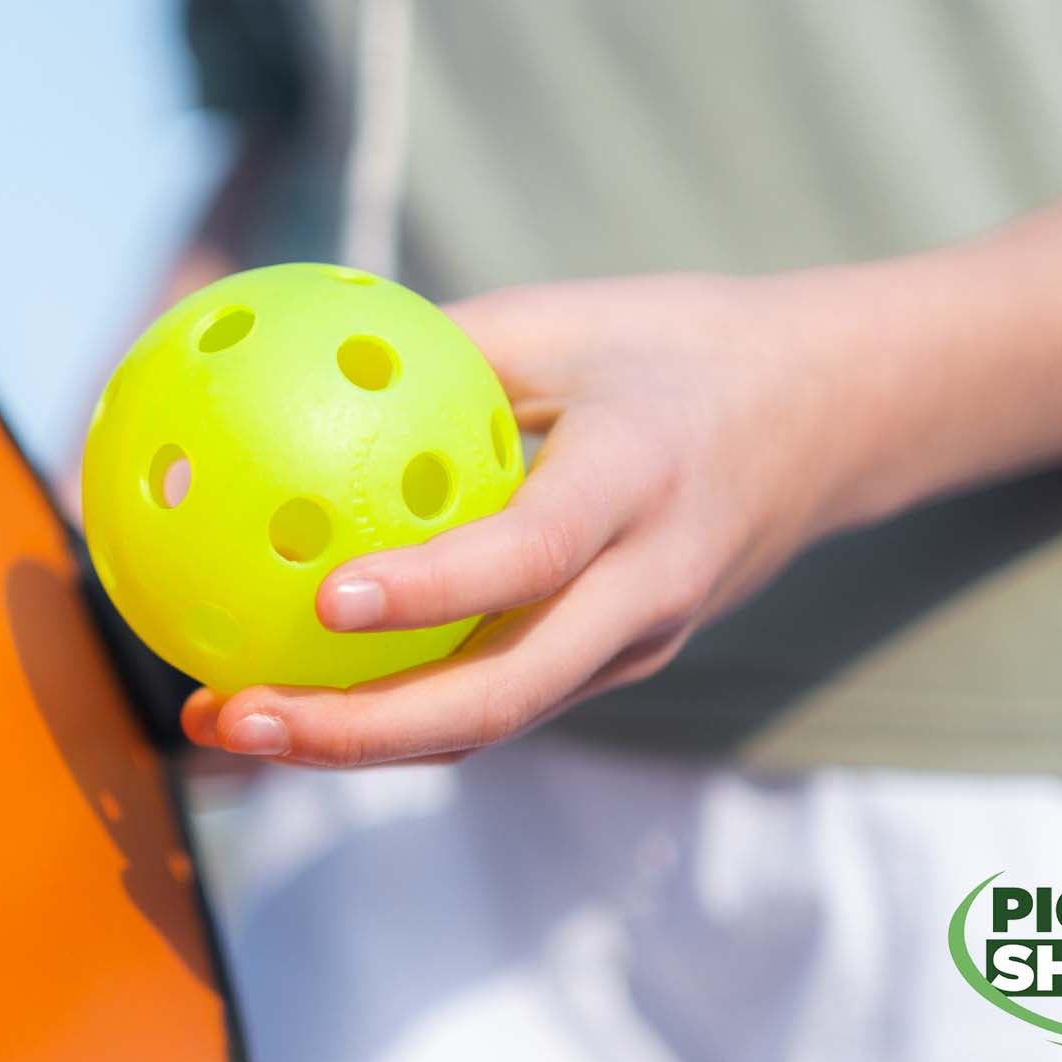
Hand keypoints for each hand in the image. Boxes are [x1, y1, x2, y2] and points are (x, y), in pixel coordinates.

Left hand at [183, 271, 878, 765]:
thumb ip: (442, 346)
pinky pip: (498, 703)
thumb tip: (285, 359)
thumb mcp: (569, 320)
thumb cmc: (680, 348)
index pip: (532, 556)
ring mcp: (636, 644)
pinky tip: (299, 693)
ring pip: (488, 722)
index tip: (325, 599)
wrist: (835, 419)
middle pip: (498, 698)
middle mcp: (645, 588)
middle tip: (229, 714)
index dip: (432, 591)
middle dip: (352, 731)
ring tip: (226, 718)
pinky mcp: (617, 666)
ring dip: (353, 741)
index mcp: (641, 484)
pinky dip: (395, 714)